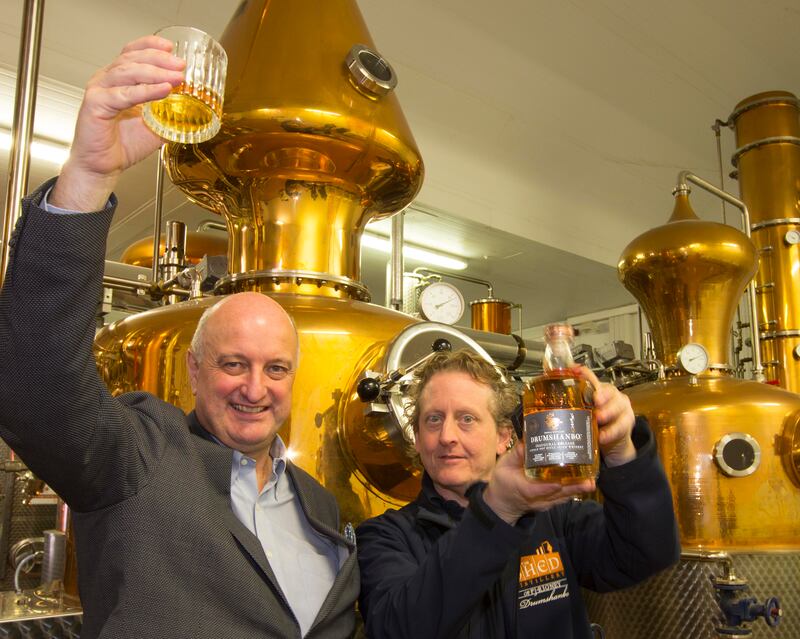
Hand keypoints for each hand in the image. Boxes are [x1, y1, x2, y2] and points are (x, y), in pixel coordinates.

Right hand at [50, 35, 185, 211]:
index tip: (171, 47)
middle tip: (181, 64)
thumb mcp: (155, 126)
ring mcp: (100, 91)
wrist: (102, 166)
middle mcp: (107, 81)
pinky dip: (145, 91)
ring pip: (128, 72)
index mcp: (118, 80)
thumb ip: (170, 115)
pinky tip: (163, 90)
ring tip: (176, 76)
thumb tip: (194, 112)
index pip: (133, 53)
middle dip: (159, 59)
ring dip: (155, 73)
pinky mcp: (96, 105)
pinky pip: (123, 95)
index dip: (150, 45)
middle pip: (132, 59)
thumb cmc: (122, 145)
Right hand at [483, 443, 594, 525]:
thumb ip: (515, 455)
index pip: (535, 490)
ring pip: (561, 498)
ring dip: (576, 491)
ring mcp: (542, 503)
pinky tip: (584, 486)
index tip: (559, 482)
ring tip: (590, 483)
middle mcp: (535, 498)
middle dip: (572, 489)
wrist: (502, 502)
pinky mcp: (547, 503)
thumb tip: (526, 442)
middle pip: (555, 495)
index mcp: (521, 488)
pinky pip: (561, 498)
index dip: (548, 487)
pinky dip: (573, 493)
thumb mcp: (504, 465)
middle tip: (588, 482)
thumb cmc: (502, 481)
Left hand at [574, 366, 635, 466]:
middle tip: (594, 400)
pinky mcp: (626, 423)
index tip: (575, 370)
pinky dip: (612, 431)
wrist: (611, 441)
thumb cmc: (592, 423)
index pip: (589, 377)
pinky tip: (602, 436)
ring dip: (608, 411)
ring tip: (598, 418)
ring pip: (618, 405)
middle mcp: (609, 395)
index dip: (583, 373)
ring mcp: (620, 408)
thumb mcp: (579, 413)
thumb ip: (564, 405)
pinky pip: (622, 425)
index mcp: (596, 390)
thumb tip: (537, 400)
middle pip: (607, 389)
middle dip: (601, 393)